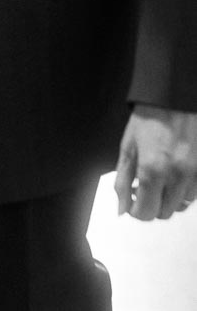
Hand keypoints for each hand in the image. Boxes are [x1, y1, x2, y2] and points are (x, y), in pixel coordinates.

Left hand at [114, 105, 196, 220]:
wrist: (175, 97)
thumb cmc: (149, 119)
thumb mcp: (127, 150)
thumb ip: (122, 183)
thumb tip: (123, 209)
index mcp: (153, 170)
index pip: (145, 213)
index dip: (136, 211)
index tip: (133, 202)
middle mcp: (177, 174)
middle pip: (164, 213)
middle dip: (152, 206)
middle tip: (145, 191)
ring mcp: (195, 171)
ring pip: (182, 204)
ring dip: (169, 199)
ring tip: (161, 182)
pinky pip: (195, 192)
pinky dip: (184, 190)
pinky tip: (175, 176)